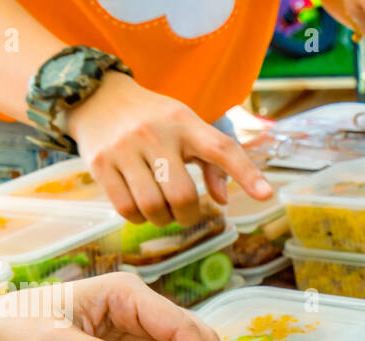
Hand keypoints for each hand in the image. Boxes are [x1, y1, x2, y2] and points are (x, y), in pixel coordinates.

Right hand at [65, 72, 271, 226]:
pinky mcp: (99, 163)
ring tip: (161, 209)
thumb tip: (223, 200)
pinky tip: (140, 208)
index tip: (267, 195)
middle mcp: (155, 133)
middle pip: (182, 196)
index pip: (222, 149)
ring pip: (153, 207)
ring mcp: (124, 148)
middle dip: (188, 215)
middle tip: (185, 213)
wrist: (96, 96)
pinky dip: (138, 218)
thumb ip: (211, 162)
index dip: (247, 173)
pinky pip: (126, 209)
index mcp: (184, 122)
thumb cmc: (153, 119)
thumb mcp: (185, 127)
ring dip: (162, 219)